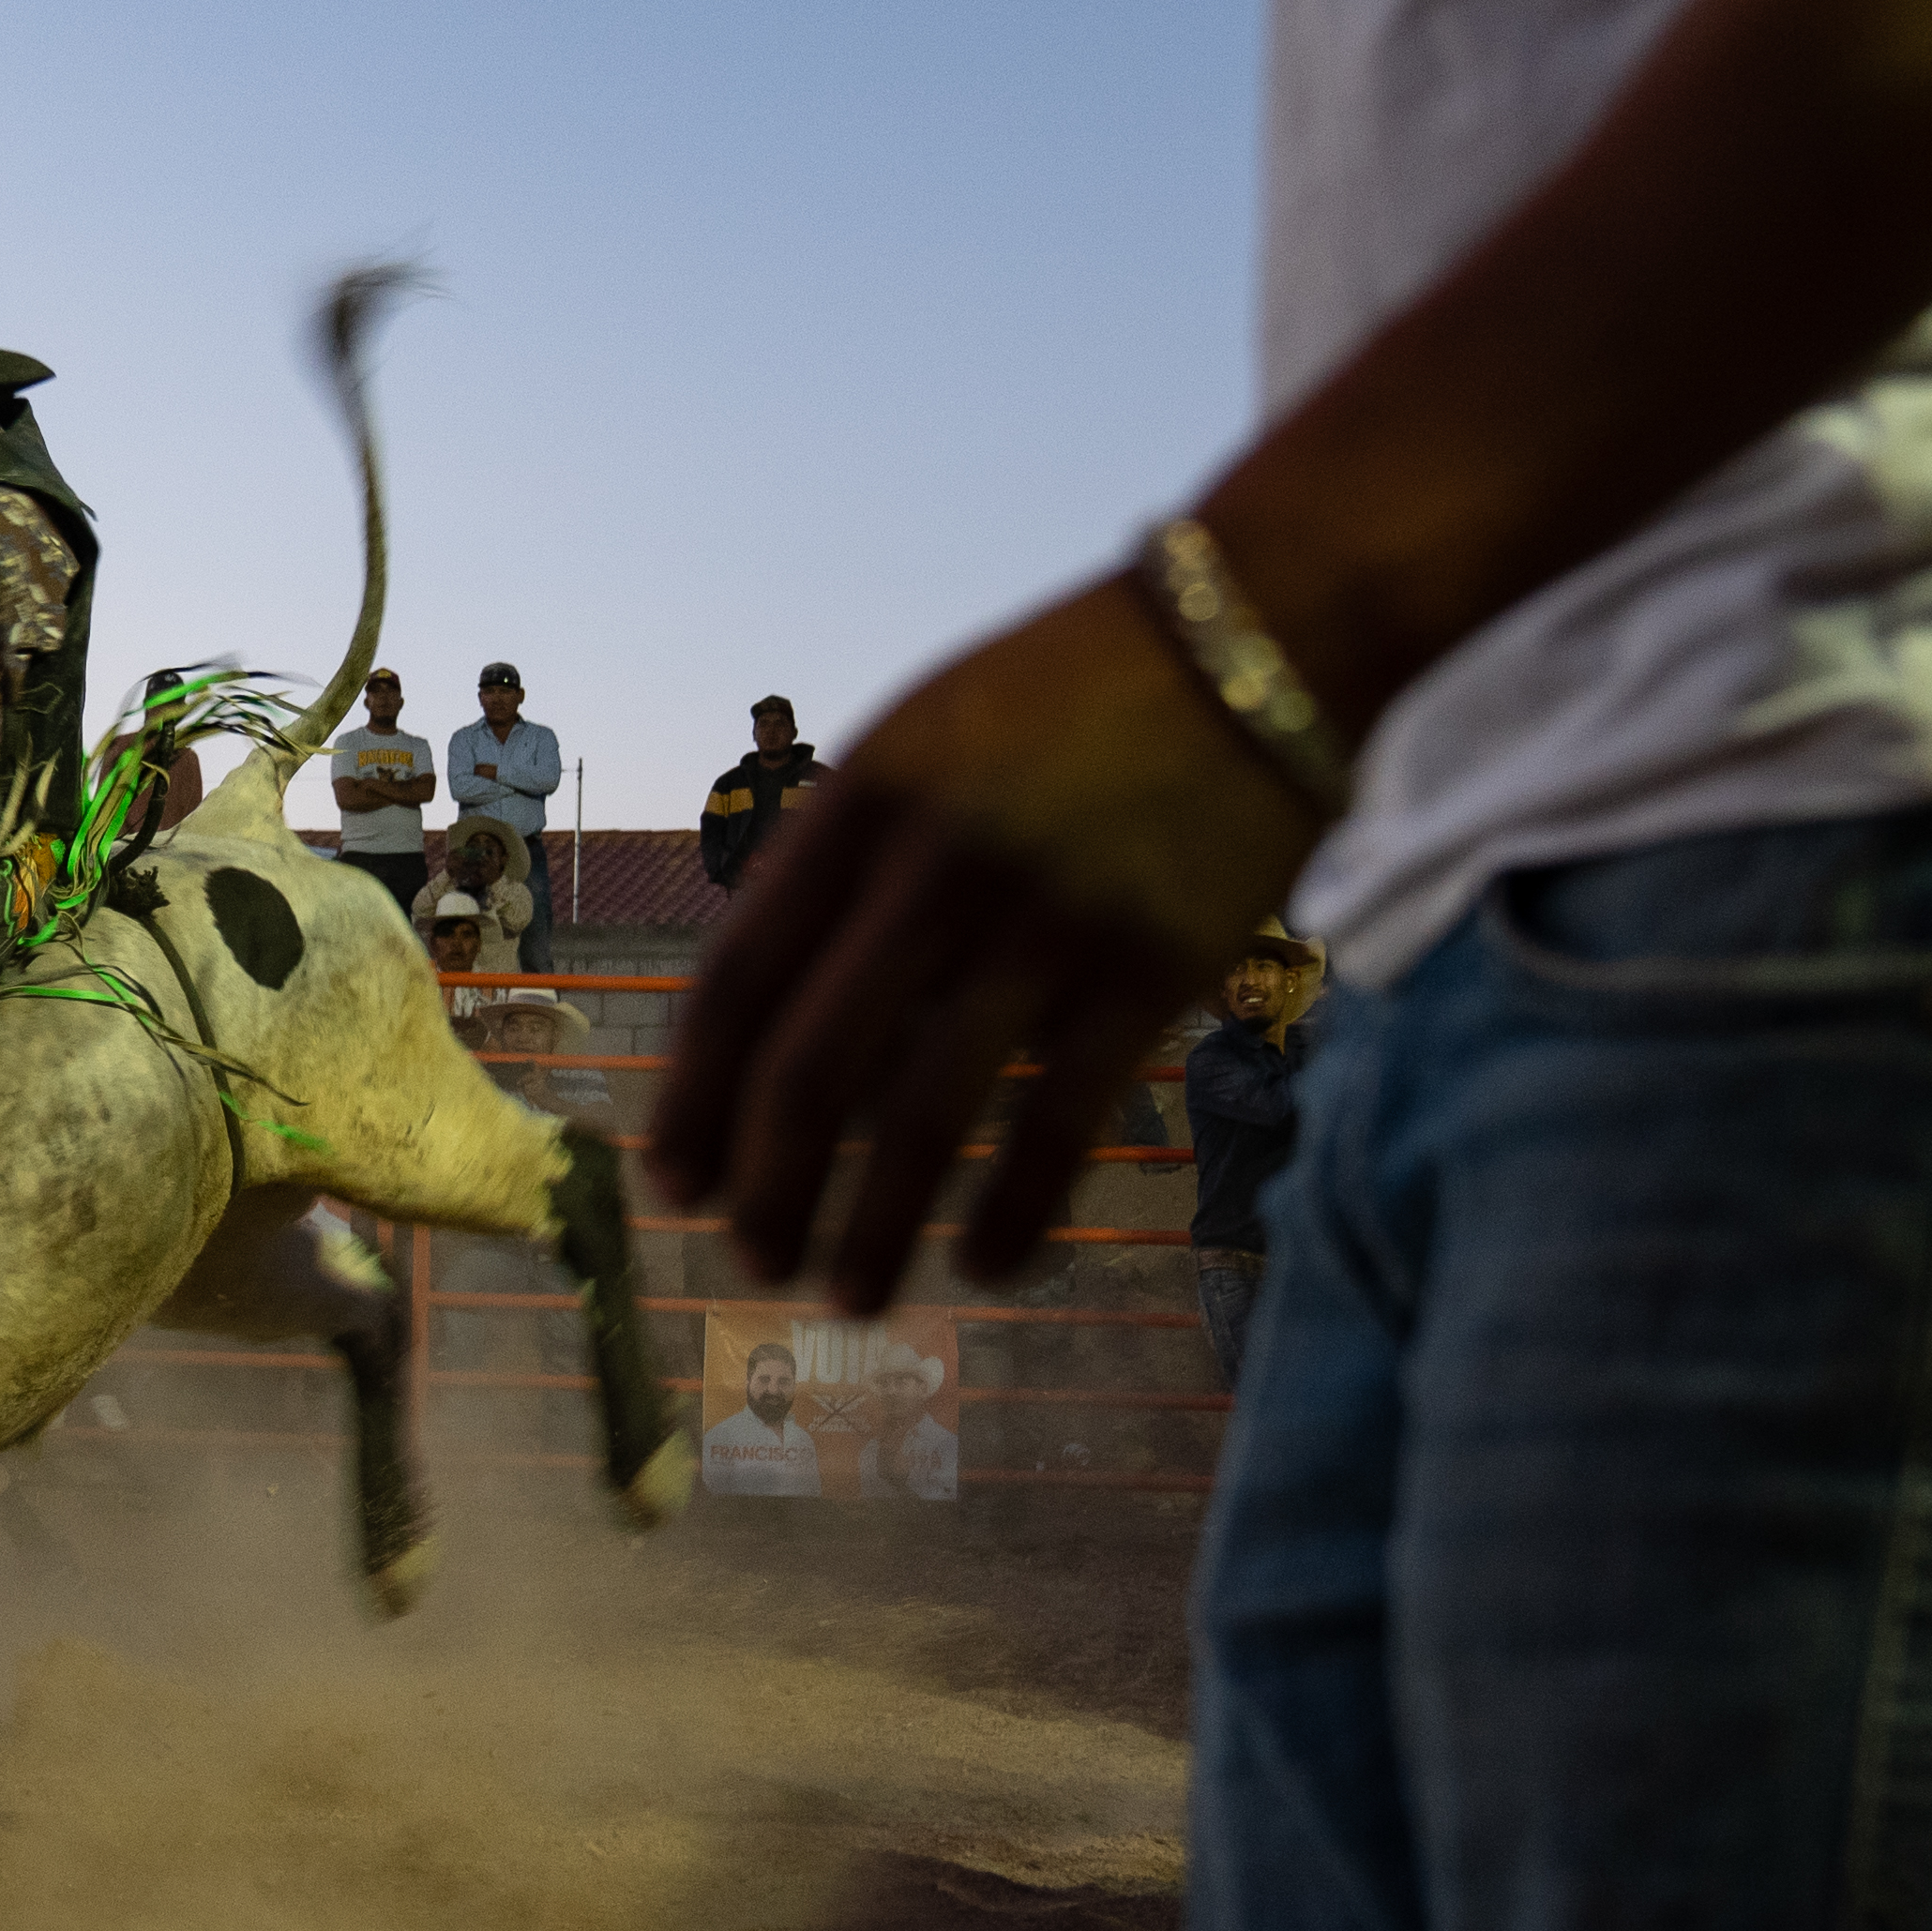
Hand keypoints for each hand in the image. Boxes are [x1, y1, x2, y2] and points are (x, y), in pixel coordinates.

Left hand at [653, 573, 1324, 1313]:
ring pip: (925, 1117)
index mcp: (861, 800)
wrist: (1258, 632)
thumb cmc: (1071, 699)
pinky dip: (1011, 1214)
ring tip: (850, 1298)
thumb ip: (849, 871)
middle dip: (768, 1187)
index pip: (740, 979)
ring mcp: (1046, 919)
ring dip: (874, 1228)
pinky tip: (983, 1268)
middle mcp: (936, 863)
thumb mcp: (925, 744)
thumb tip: (787, 1043)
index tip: (673, 1182)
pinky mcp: (1151, 969)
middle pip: (813, 1066)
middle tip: (751, 1262)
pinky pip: (1060, 1125)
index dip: (697, 1097)